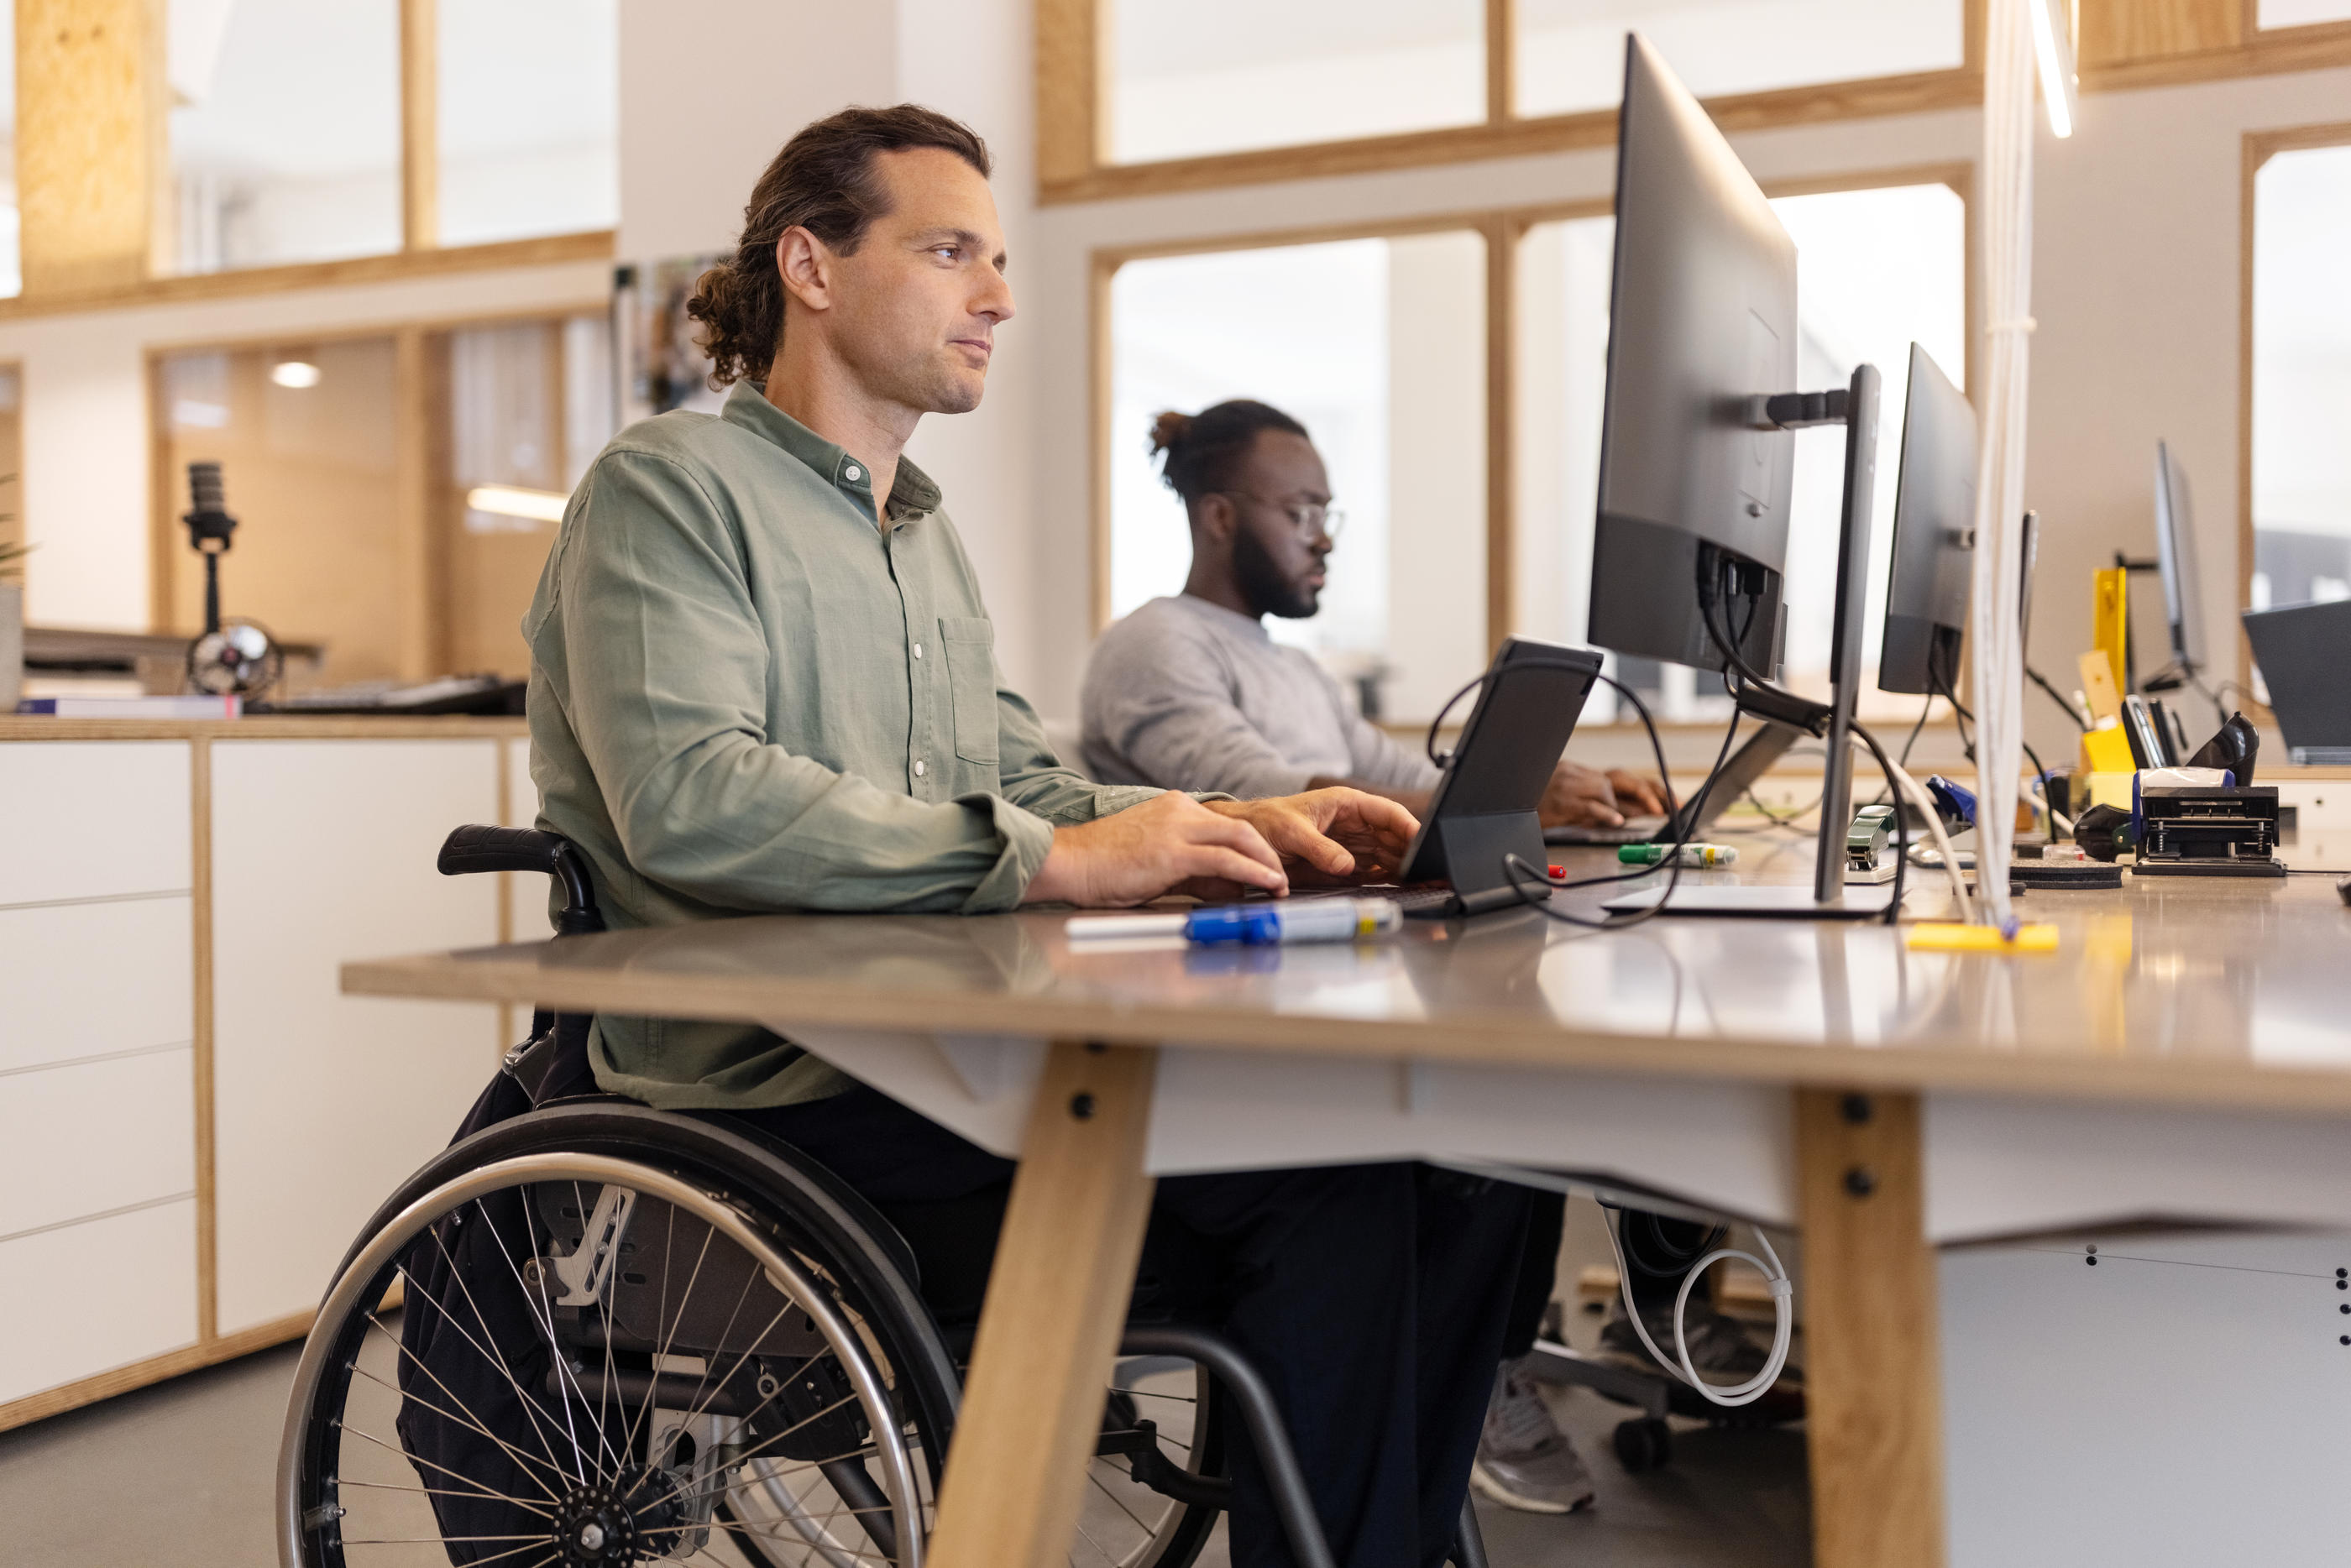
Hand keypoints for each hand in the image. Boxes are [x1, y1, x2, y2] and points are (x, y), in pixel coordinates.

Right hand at [1023, 791, 1287, 907]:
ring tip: (1281, 886)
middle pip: (1242, 827)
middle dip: (1268, 853)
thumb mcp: (1150, 854)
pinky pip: (1226, 860)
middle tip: (1281, 877)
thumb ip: (1183, 861)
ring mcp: (1177, 828)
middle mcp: (1180, 810)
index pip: (1225, 824)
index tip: (1265, 867)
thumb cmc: (1101, 864)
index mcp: (1173, 807)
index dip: (1250, 847)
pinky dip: (1253, 872)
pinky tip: (1267, 884)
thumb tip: (1217, 881)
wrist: (1068, 861)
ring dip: (1267, 864)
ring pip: (1241, 839)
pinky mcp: (1173, 852)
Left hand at [1201, 788, 1419, 885]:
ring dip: (1406, 867)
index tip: (1424, 840)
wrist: (1245, 838)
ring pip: (1388, 855)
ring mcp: (1352, 845)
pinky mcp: (1346, 864)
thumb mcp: (1291, 832)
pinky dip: (1390, 879)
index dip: (1407, 825)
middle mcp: (1354, 823)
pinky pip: (1375, 871)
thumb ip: (1319, 848)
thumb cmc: (1265, 822)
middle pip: (1393, 837)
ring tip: (1425, 882)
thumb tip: (1347, 866)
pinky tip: (1404, 887)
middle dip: (1413, 851)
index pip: (1386, 812)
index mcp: (1346, 803)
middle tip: (1430, 870)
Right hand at [1537, 762, 1669, 828]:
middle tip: (1666, 809)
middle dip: (1647, 793)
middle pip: (1620, 779)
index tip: (1667, 803)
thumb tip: (1621, 816)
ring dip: (1619, 806)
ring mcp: (1568, 787)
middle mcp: (1575, 774)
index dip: (1646, 790)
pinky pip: (1590, 806)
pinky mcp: (1562, 802)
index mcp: (1577, 773)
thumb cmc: (1533, 805)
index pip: (1620, 778)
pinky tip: (1617, 821)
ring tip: (1623, 819)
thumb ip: (1589, 804)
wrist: (1505, 803)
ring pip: (1605, 790)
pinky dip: (1605, 813)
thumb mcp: (1563, 801)